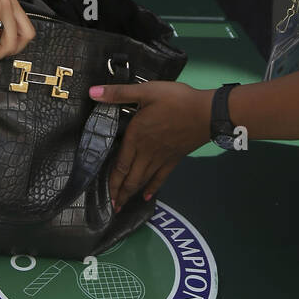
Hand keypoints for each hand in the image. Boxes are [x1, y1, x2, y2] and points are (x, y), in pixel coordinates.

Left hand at [87, 81, 211, 208]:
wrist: (206, 113)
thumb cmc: (176, 100)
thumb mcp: (146, 91)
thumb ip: (119, 93)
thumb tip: (92, 92)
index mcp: (136, 136)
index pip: (120, 165)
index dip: (112, 181)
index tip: (105, 194)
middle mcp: (147, 152)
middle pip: (130, 178)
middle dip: (120, 194)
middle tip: (112, 207)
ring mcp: (161, 158)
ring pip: (143, 180)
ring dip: (131, 194)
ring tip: (123, 205)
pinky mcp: (174, 159)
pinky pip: (160, 178)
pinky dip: (152, 188)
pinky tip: (146, 196)